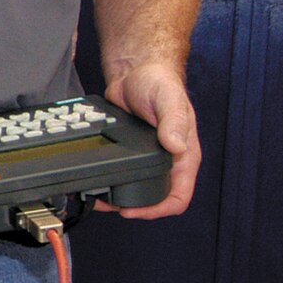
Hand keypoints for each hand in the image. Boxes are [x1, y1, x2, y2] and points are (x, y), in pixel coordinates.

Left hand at [100, 62, 199, 219]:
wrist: (135, 71)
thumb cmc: (159, 82)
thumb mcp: (168, 100)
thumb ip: (174, 123)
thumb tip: (177, 147)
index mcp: (185, 155)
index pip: (180, 195)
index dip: (160, 209)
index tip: (137, 211)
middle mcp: (168, 160)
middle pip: (157, 198)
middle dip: (137, 208)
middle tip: (112, 207)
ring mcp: (149, 158)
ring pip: (139, 189)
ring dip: (120, 198)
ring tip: (100, 198)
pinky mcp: (131, 152)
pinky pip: (124, 174)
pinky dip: (111, 181)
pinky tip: (97, 182)